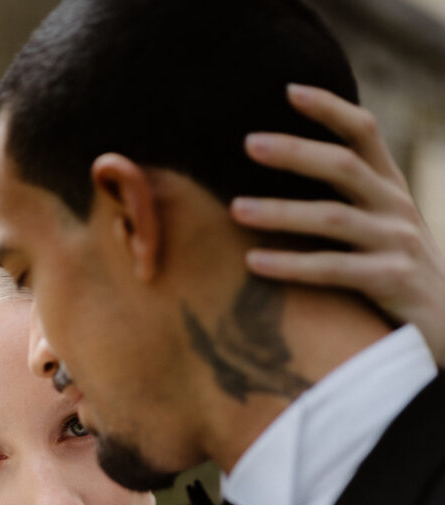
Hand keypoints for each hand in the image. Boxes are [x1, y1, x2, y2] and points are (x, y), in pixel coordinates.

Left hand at [230, 84, 444, 362]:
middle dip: (294, 152)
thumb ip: (353, 204)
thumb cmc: (401, 279)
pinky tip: (254, 262)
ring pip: (332, 217)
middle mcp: (397, 208)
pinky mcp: (393, 281)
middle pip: (344, 166)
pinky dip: (291, 265)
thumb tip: (288, 185)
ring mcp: (398, 243)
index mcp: (393, 190)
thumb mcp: (384, 231)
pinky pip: (333, 269)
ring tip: (237, 209)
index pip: (365, 133)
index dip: (330, 108)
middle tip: (249, 143)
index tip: (289, 91)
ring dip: (281, 212)